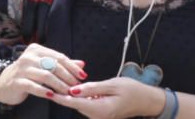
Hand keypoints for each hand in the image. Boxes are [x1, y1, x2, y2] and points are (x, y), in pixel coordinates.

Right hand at [0, 43, 85, 105]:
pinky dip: (44, 91)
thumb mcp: (43, 66)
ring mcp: (22, 68)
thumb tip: (82, 64)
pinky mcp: (17, 81)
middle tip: (76, 87)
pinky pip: (34, 86)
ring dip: (60, 86)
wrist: (5, 83)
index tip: (82, 76)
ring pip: (46, 76)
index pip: (58, 57)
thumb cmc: (28, 74)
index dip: (72, 67)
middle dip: (68, 77)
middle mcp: (28, 56)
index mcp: (36, 49)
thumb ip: (61, 64)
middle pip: (54, 66)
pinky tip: (52, 95)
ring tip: (68, 93)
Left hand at [49, 77, 165, 118]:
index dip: (59, 96)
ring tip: (62, 79)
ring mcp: (99, 116)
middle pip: (75, 104)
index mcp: (100, 109)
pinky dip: (81, 96)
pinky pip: (87, 104)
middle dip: (64, 92)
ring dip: (72, 94)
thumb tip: (73, 90)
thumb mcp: (112, 85)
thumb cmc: (132, 90)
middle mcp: (98, 116)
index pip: (74, 103)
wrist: (146, 100)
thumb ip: (91, 88)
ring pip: (80, 104)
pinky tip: (78, 87)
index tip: (47, 90)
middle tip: (53, 78)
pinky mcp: (100, 113)